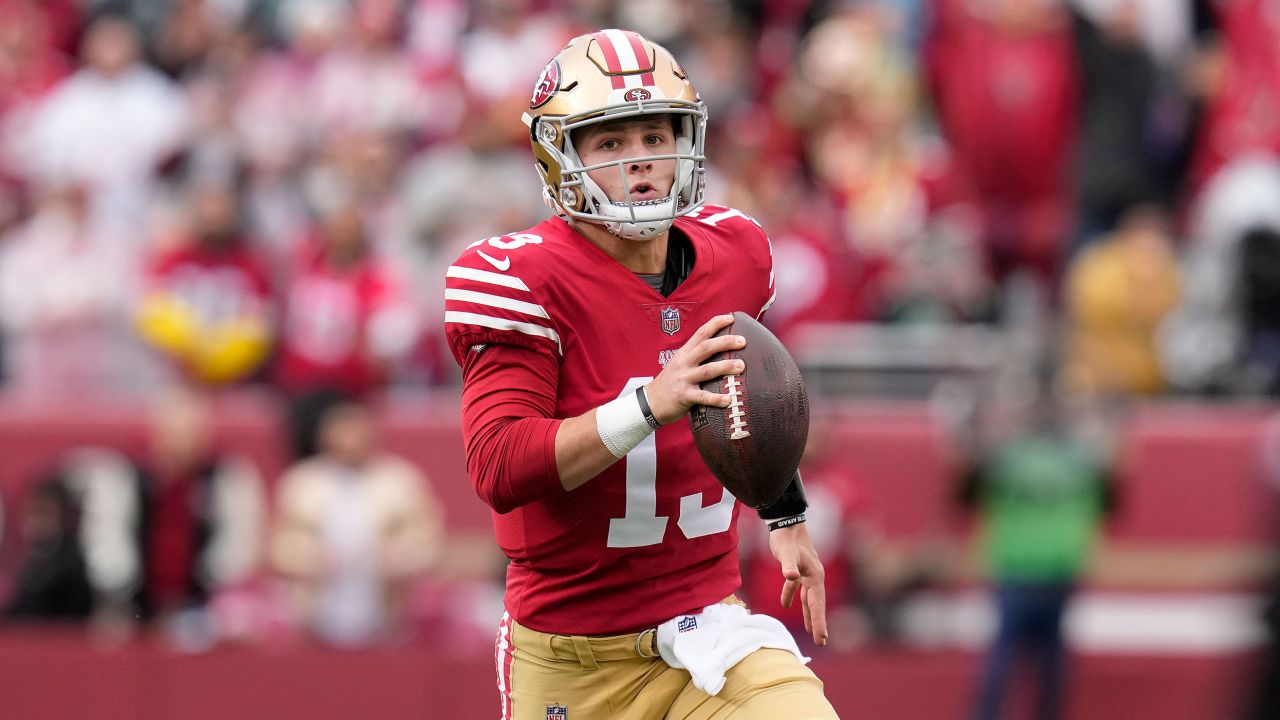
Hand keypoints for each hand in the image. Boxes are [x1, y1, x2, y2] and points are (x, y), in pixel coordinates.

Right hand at [644, 314, 744, 424]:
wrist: (650, 402)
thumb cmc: (670, 382)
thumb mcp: (680, 363)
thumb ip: (696, 356)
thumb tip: (721, 350)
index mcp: (684, 353)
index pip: (701, 333)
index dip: (716, 323)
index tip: (731, 318)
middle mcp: (684, 363)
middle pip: (706, 348)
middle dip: (725, 342)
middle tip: (743, 341)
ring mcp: (683, 379)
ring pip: (707, 370)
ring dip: (725, 366)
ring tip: (741, 366)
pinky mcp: (684, 396)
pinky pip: (702, 397)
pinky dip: (716, 398)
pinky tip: (729, 399)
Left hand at [769, 521, 827, 645]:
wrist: (785, 522)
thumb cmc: (786, 538)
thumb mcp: (786, 552)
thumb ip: (788, 565)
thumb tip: (791, 577)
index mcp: (814, 576)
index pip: (817, 603)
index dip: (819, 621)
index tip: (821, 638)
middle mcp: (813, 576)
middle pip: (816, 604)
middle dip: (818, 623)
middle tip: (821, 641)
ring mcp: (806, 573)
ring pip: (808, 598)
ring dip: (809, 614)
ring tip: (812, 632)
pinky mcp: (797, 569)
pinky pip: (796, 588)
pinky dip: (792, 597)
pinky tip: (786, 606)